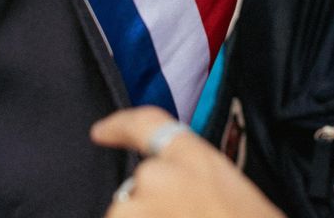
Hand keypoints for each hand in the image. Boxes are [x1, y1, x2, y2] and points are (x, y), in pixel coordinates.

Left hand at [92, 106, 283, 217]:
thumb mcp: (233, 198)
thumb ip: (195, 187)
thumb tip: (174, 198)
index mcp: (195, 160)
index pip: (147, 125)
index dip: (120, 127)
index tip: (101, 132)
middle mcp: (160, 176)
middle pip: (137, 189)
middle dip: (152, 212)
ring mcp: (141, 208)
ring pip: (126, 215)